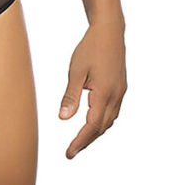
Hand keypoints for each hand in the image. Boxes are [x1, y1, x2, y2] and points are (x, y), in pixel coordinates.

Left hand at [59, 21, 126, 158]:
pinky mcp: (121, 88)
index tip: (69, 153)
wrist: (110, 31)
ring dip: (95, 133)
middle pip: (102, 127)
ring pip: (109, 121)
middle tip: (71, 152)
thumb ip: (70, 96)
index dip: (80, 141)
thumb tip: (63, 119)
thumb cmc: (90, 48)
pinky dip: (102, 121)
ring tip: (80, 141)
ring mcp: (121, 92)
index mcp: (104, 93)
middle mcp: (116, 95)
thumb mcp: (76, 71)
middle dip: (87, 141)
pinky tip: (93, 122)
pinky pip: (112, 111)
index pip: (92, 125)